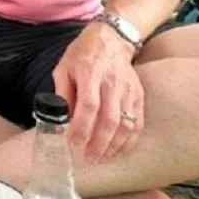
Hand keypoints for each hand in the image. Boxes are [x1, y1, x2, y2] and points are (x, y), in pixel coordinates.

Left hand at [52, 23, 143, 161]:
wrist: (111, 40)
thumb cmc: (83, 55)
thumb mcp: (63, 68)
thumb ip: (62, 93)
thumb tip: (60, 119)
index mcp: (90, 73)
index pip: (89, 105)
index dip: (82, 127)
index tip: (74, 143)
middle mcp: (112, 83)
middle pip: (109, 119)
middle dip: (99, 143)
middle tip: (89, 158)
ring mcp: (129, 90)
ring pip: (126, 124)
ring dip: (114, 146)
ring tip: (102, 158)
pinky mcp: (138, 96)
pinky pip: (138, 122)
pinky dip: (130, 140)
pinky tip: (119, 151)